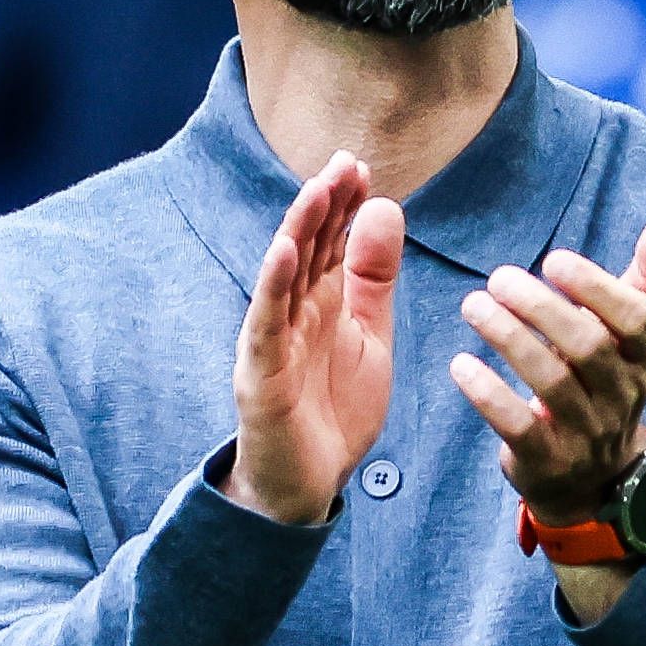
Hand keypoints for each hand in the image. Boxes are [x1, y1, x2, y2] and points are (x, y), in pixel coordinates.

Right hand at [228, 156, 404, 526]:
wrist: (309, 482)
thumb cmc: (334, 408)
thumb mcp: (369, 335)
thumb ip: (374, 278)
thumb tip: (385, 208)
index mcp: (322, 303)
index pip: (331, 242)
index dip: (344, 205)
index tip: (362, 166)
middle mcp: (293, 313)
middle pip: (306, 248)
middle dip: (324, 205)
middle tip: (345, 162)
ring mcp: (273, 340)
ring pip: (284, 277)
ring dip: (298, 232)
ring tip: (316, 191)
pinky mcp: (261, 373)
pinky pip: (266, 324)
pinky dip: (273, 287)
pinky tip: (283, 252)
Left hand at [452, 209, 645, 525]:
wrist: (596, 477)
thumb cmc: (608, 379)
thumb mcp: (634, 333)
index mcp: (645, 358)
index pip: (635, 320)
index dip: (596, 288)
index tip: (554, 260)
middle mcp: (622, 397)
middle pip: (588, 348)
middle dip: (542, 308)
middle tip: (499, 278)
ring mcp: (587, 433)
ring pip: (551, 384)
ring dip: (509, 339)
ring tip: (474, 306)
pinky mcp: (548, 462)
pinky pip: (520, 427)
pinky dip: (489, 395)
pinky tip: (462, 365)